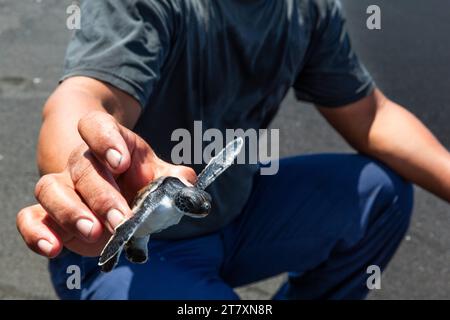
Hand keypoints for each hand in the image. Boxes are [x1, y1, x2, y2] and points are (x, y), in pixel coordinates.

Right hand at [16, 111, 195, 257]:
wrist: (111, 188)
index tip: (120, 161)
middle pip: (83, 167)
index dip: (105, 140)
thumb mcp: (156, 172)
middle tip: (121, 219)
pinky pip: (30, 218)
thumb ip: (173, 177)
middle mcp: (82, 161)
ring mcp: (62, 185)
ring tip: (93, 232)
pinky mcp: (48, 213)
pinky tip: (53, 248)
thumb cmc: (135, 177)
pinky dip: (37, 232)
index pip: (96, 126)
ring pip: (50, 188)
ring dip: (70, 212)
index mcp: (109, 142)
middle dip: (102, 195)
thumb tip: (188, 183)